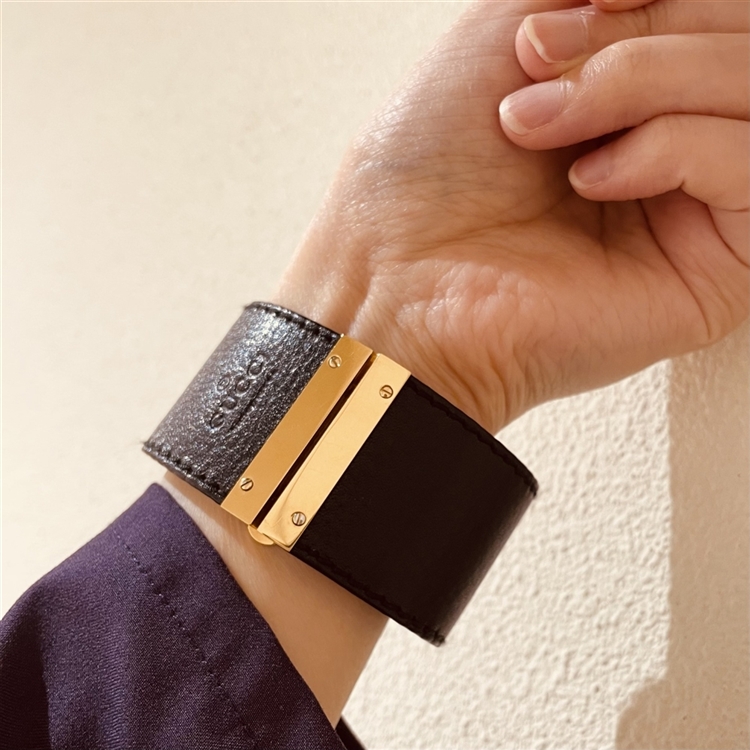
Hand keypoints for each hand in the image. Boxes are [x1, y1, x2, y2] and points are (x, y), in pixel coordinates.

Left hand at [276, 0, 748, 433]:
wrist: (398, 278)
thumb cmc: (430, 168)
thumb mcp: (501, 30)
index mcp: (635, 96)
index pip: (711, 14)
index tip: (583, 6)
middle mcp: (675, 148)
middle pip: (739, 40)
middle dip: (639, 35)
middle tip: (539, 63)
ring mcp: (700, 211)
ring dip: (645, 79)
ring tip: (544, 123)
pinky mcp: (720, 272)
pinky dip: (670, 147)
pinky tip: (590, 181)